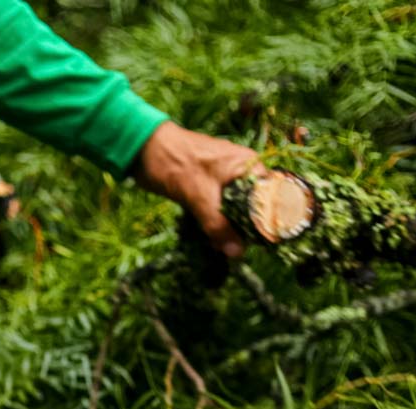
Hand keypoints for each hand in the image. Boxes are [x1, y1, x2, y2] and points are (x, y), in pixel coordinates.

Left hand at [132, 121, 262, 257]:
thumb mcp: (199, 196)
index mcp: (247, 165)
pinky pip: (218, 209)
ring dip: (228, 229)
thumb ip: (218, 225)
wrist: (143, 149)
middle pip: (253, 206)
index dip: (269, 220)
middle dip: (246, 229)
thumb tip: (237, 252)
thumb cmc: (175, 163)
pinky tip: (211, 241)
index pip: (272, 196)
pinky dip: (214, 223)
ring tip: (223, 249)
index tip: (263, 243)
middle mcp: (240, 171)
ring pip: (235, 210)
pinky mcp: (207, 189)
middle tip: (238, 251)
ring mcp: (223, 180)